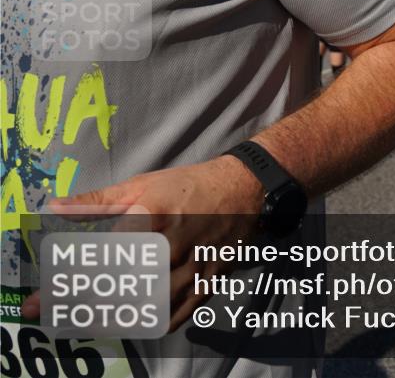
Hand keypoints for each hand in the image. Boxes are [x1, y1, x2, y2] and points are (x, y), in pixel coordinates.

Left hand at [21, 156, 263, 331]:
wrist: (243, 187)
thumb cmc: (187, 185)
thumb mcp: (140, 185)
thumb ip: (96, 201)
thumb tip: (55, 207)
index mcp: (145, 222)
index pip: (95, 264)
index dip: (64, 288)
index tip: (37, 305)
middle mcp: (168, 248)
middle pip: (118, 293)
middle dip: (85, 310)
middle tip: (63, 317)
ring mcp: (191, 266)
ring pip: (148, 307)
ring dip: (120, 320)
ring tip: (98, 323)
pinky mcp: (209, 278)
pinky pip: (181, 311)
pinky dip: (158, 322)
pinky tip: (143, 323)